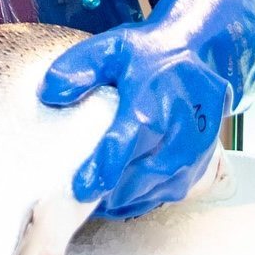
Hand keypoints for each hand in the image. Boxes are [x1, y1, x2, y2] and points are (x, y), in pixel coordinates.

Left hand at [40, 0, 254, 218]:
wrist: (194, 50)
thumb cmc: (144, 54)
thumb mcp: (107, 49)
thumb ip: (78, 69)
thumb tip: (50, 94)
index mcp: (151, 102)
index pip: (125, 142)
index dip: (102, 168)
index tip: (81, 189)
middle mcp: (179, 129)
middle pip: (144, 173)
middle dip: (113, 193)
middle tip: (81, 205)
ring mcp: (196, 147)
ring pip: (162, 187)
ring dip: (130, 201)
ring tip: (99, 205)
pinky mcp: (203, 159)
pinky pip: (176, 190)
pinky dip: (149, 199)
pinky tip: (125, 201)